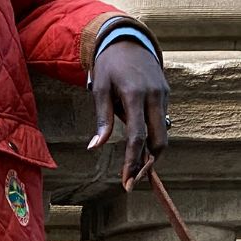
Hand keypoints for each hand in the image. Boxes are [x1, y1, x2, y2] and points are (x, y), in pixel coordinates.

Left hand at [87, 40, 169, 190]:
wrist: (128, 40)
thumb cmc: (109, 66)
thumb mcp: (100, 90)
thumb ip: (102, 120)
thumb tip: (95, 147)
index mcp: (136, 96)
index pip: (138, 138)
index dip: (133, 162)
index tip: (128, 182)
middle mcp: (154, 96)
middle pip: (160, 140)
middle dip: (149, 164)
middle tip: (135, 181)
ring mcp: (163, 94)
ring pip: (163, 132)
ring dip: (151, 152)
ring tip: (134, 167)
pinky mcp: (165, 93)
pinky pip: (162, 120)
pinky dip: (153, 135)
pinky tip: (140, 144)